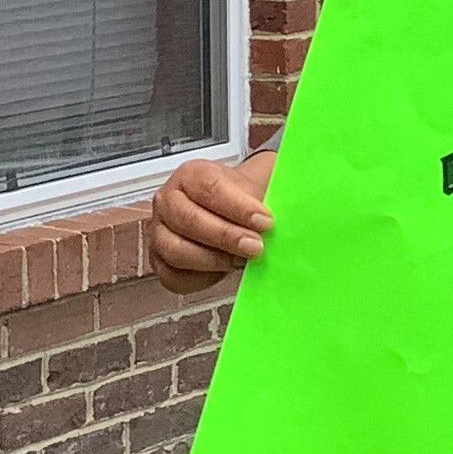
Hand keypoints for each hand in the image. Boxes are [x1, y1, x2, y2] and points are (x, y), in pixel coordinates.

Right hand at [152, 152, 276, 294]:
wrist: (237, 213)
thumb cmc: (246, 198)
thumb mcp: (261, 184)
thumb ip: (272, 192)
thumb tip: (294, 209)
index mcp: (191, 175)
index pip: (208, 186)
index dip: (237, 206)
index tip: (265, 221)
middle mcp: (168, 200)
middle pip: (188, 219)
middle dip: (226, 236)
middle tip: (256, 246)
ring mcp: (159, 231)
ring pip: (176, 249)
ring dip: (213, 259)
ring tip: (242, 261)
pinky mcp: (160, 260)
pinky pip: (172, 275)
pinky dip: (199, 278)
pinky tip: (223, 272)